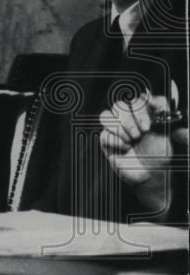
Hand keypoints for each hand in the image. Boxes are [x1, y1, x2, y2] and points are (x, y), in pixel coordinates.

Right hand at [99, 94, 180, 211]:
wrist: (151, 175)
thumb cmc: (161, 155)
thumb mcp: (169, 135)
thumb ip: (170, 119)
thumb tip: (160, 104)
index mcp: (143, 113)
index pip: (140, 99)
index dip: (142, 108)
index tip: (150, 123)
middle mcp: (128, 118)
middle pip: (120, 104)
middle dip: (130, 120)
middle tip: (141, 134)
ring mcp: (116, 128)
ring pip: (106, 115)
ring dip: (121, 129)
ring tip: (132, 140)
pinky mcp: (107, 140)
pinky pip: (104, 133)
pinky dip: (116, 142)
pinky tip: (125, 148)